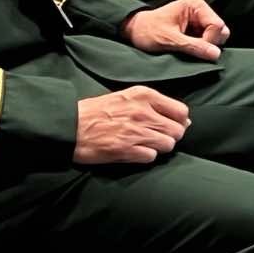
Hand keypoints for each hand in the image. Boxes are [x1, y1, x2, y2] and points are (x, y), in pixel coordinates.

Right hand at [73, 86, 190, 165]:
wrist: (69, 125)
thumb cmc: (97, 111)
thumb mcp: (127, 97)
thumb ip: (156, 105)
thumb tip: (185, 120)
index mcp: (145, 95)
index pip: (181, 111)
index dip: (180, 122)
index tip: (171, 126)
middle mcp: (143, 112)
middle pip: (177, 131)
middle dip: (171, 137)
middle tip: (158, 138)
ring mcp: (135, 131)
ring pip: (167, 145)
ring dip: (159, 148)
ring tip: (146, 145)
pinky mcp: (125, 149)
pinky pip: (151, 157)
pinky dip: (146, 157)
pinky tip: (135, 152)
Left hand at [122, 0, 229, 61]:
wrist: (133, 32)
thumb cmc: (147, 31)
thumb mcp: (169, 40)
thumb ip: (194, 46)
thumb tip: (216, 55)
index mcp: (196, 5)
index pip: (216, 25)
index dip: (209, 41)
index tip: (194, 50)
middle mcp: (201, 10)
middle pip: (220, 30)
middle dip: (209, 44)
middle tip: (191, 50)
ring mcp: (199, 20)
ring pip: (216, 37)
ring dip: (204, 47)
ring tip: (187, 49)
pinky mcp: (196, 30)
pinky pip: (208, 41)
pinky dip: (200, 48)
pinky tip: (187, 50)